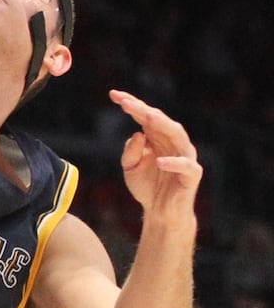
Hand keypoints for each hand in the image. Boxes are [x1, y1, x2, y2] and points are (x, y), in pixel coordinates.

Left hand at [112, 89, 201, 222]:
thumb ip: (130, 151)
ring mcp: (184, 156)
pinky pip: (186, 166)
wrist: (160, 212)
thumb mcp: (130, 167)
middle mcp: (171, 141)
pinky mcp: (192, 174)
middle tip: (125, 102)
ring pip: (177, 134)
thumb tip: (139, 134)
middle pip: (159, 120)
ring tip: (146, 116)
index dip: (130, 104)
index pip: (144, 115)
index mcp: (156, 136)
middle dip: (142, 109)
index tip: (114, 95)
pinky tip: (159, 161)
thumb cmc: (146, 186)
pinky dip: (174, 162)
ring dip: (162, 124)